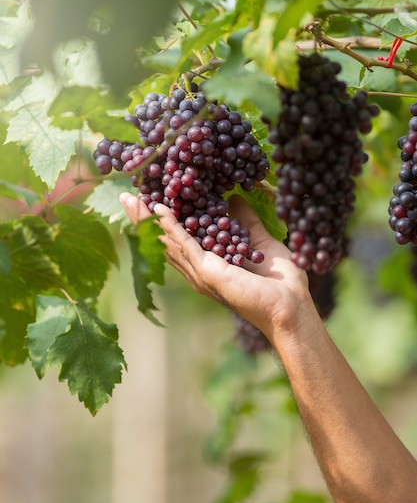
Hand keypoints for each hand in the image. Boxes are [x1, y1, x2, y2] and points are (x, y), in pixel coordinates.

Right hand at [119, 192, 312, 342]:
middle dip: (143, 220)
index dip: (162, 221)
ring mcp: (200, 272)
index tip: (149, 199)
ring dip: (147, 221)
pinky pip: (184, 244)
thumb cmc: (279, 281)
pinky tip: (158, 209)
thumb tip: (234, 198)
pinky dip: (170, 226)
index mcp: (209, 263)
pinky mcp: (207, 271)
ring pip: (166, 242)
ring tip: (131, 199)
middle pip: (163, 242)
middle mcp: (199, 269)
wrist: (290, 305)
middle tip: (126, 198)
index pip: (178, 240)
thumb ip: (246, 222)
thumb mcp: (260, 241)